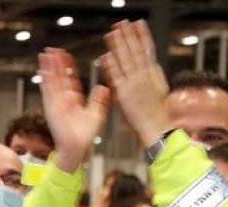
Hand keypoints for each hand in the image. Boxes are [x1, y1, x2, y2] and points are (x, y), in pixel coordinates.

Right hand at [38, 48, 110, 172]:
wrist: (76, 147)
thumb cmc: (85, 135)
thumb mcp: (96, 114)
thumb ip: (99, 100)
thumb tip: (104, 87)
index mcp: (74, 100)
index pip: (70, 79)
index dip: (68, 67)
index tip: (65, 55)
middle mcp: (63, 99)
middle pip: (58, 76)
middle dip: (55, 63)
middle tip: (52, 49)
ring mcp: (56, 102)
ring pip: (52, 80)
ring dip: (48, 67)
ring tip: (45, 53)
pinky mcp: (51, 107)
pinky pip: (48, 90)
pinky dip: (45, 80)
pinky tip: (42, 69)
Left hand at [102, 20, 170, 146]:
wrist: (158, 127)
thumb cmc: (158, 111)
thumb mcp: (159, 87)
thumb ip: (152, 75)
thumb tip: (152, 65)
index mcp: (153, 73)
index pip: (147, 49)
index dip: (141, 35)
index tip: (137, 23)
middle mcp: (143, 75)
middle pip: (135, 51)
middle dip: (128, 36)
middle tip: (121, 23)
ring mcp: (133, 83)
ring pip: (124, 60)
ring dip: (118, 46)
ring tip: (112, 33)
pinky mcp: (124, 94)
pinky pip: (115, 77)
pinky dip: (110, 66)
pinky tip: (105, 56)